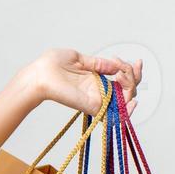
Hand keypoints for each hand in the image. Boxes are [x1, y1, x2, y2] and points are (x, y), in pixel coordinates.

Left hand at [26, 48, 143, 116]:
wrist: (39, 74)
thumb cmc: (52, 65)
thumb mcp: (79, 58)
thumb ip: (98, 63)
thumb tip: (116, 64)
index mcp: (97, 79)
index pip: (122, 80)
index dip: (132, 72)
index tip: (135, 62)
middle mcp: (99, 91)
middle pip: (128, 90)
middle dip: (134, 76)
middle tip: (125, 66)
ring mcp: (97, 100)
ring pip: (126, 100)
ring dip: (131, 85)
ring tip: (122, 73)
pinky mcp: (93, 107)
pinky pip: (116, 115)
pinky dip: (128, 109)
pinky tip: (132, 99)